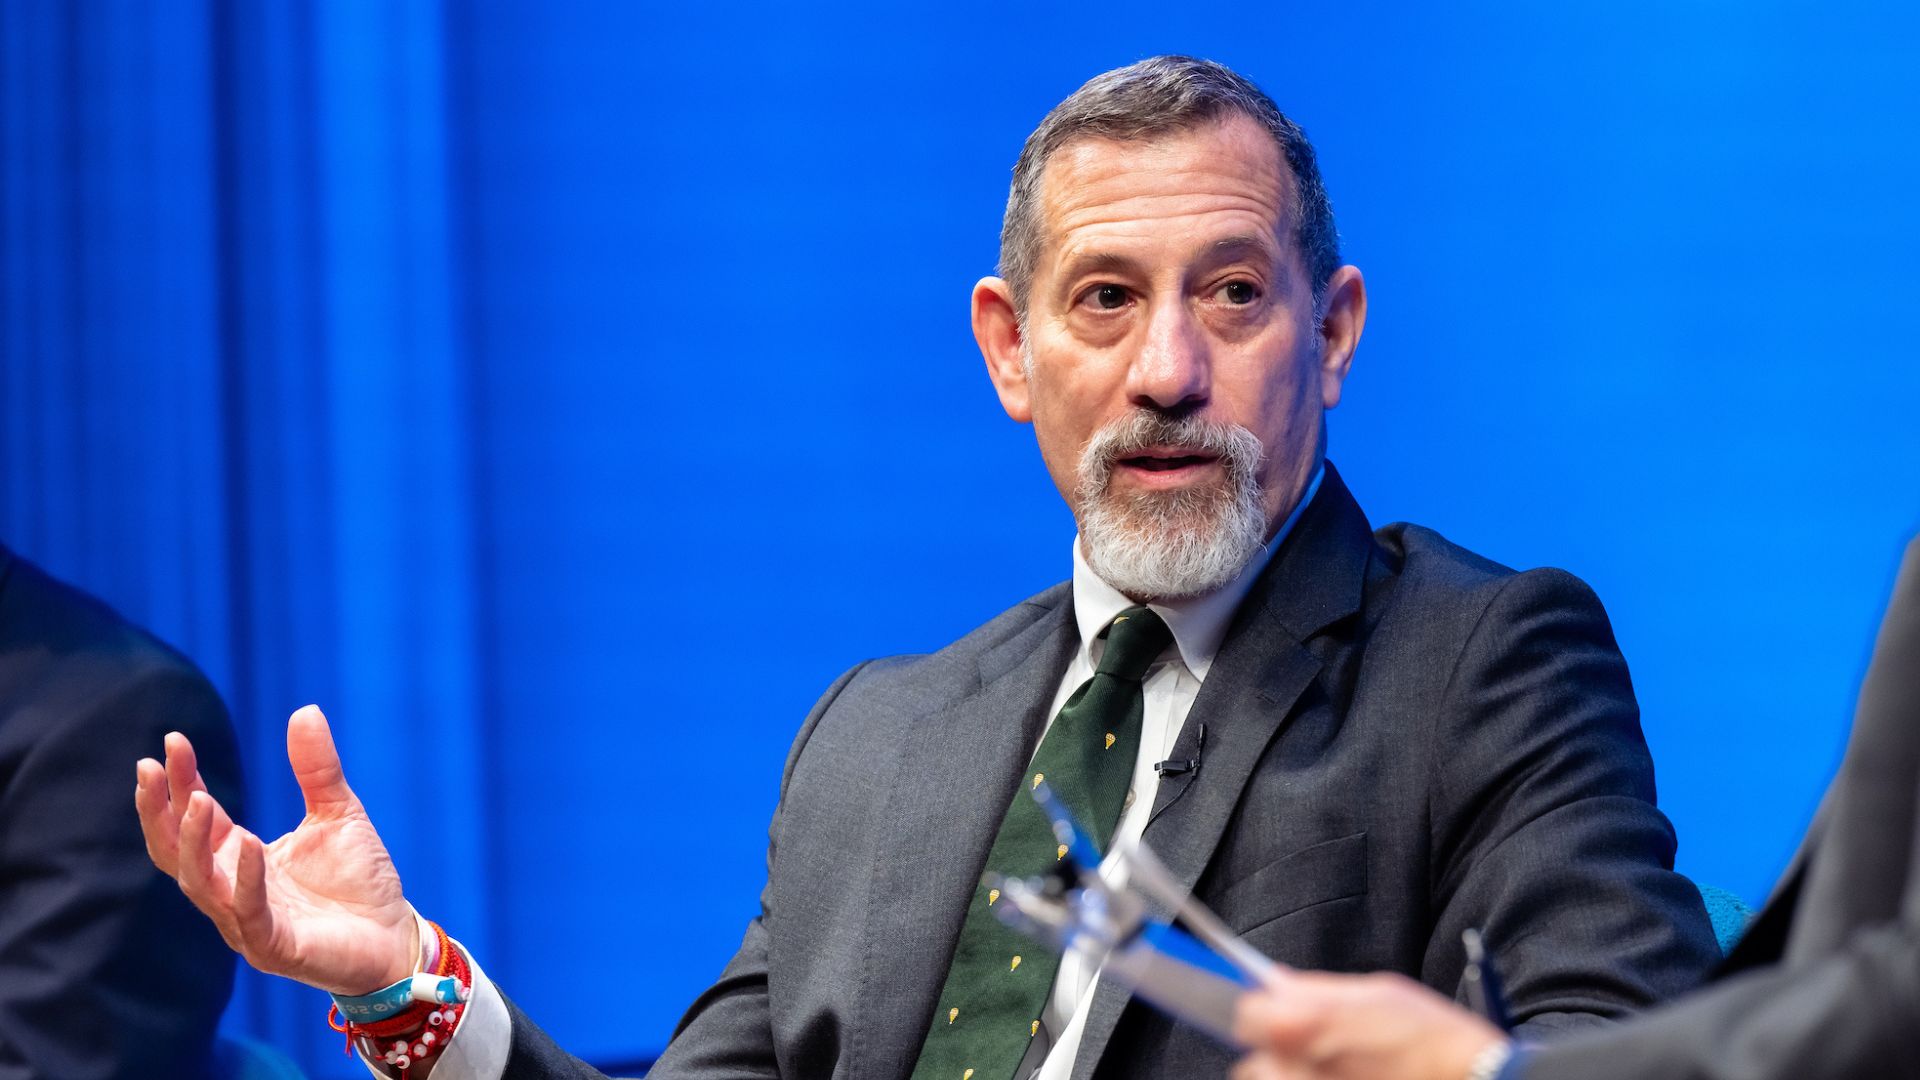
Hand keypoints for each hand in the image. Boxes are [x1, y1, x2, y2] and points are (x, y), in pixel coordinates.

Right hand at [135, 704, 417, 994]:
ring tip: (198, 799)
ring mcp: (247, 923)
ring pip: (200, 883)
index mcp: (239, 859)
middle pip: (175, 852)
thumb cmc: (360, 881)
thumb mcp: (338, 813)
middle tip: (150, 767)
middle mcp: (232, 890)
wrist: (394, 937)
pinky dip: (245, 878)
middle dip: (158, 811)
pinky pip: (247, 913)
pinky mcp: (274, 948)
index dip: (180, 782)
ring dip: (194, 841)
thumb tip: (305, 709)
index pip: (195, 818)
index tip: (173, 741)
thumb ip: (317, 769)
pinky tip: (245, 843)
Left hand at [1231, 970, 1507, 1079]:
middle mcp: (1289, 1065)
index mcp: (1298, 1023)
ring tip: (1336, 1073)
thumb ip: (1316, 990)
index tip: (1279, 1018)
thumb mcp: (1373, 993)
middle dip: (1278, 1055)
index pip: (1246, 1016)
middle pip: (1254, 1061)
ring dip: (1292, 1078)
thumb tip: (1277, 983)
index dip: (1266, 1014)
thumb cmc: (1428, 1038)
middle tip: (1317, 1053)